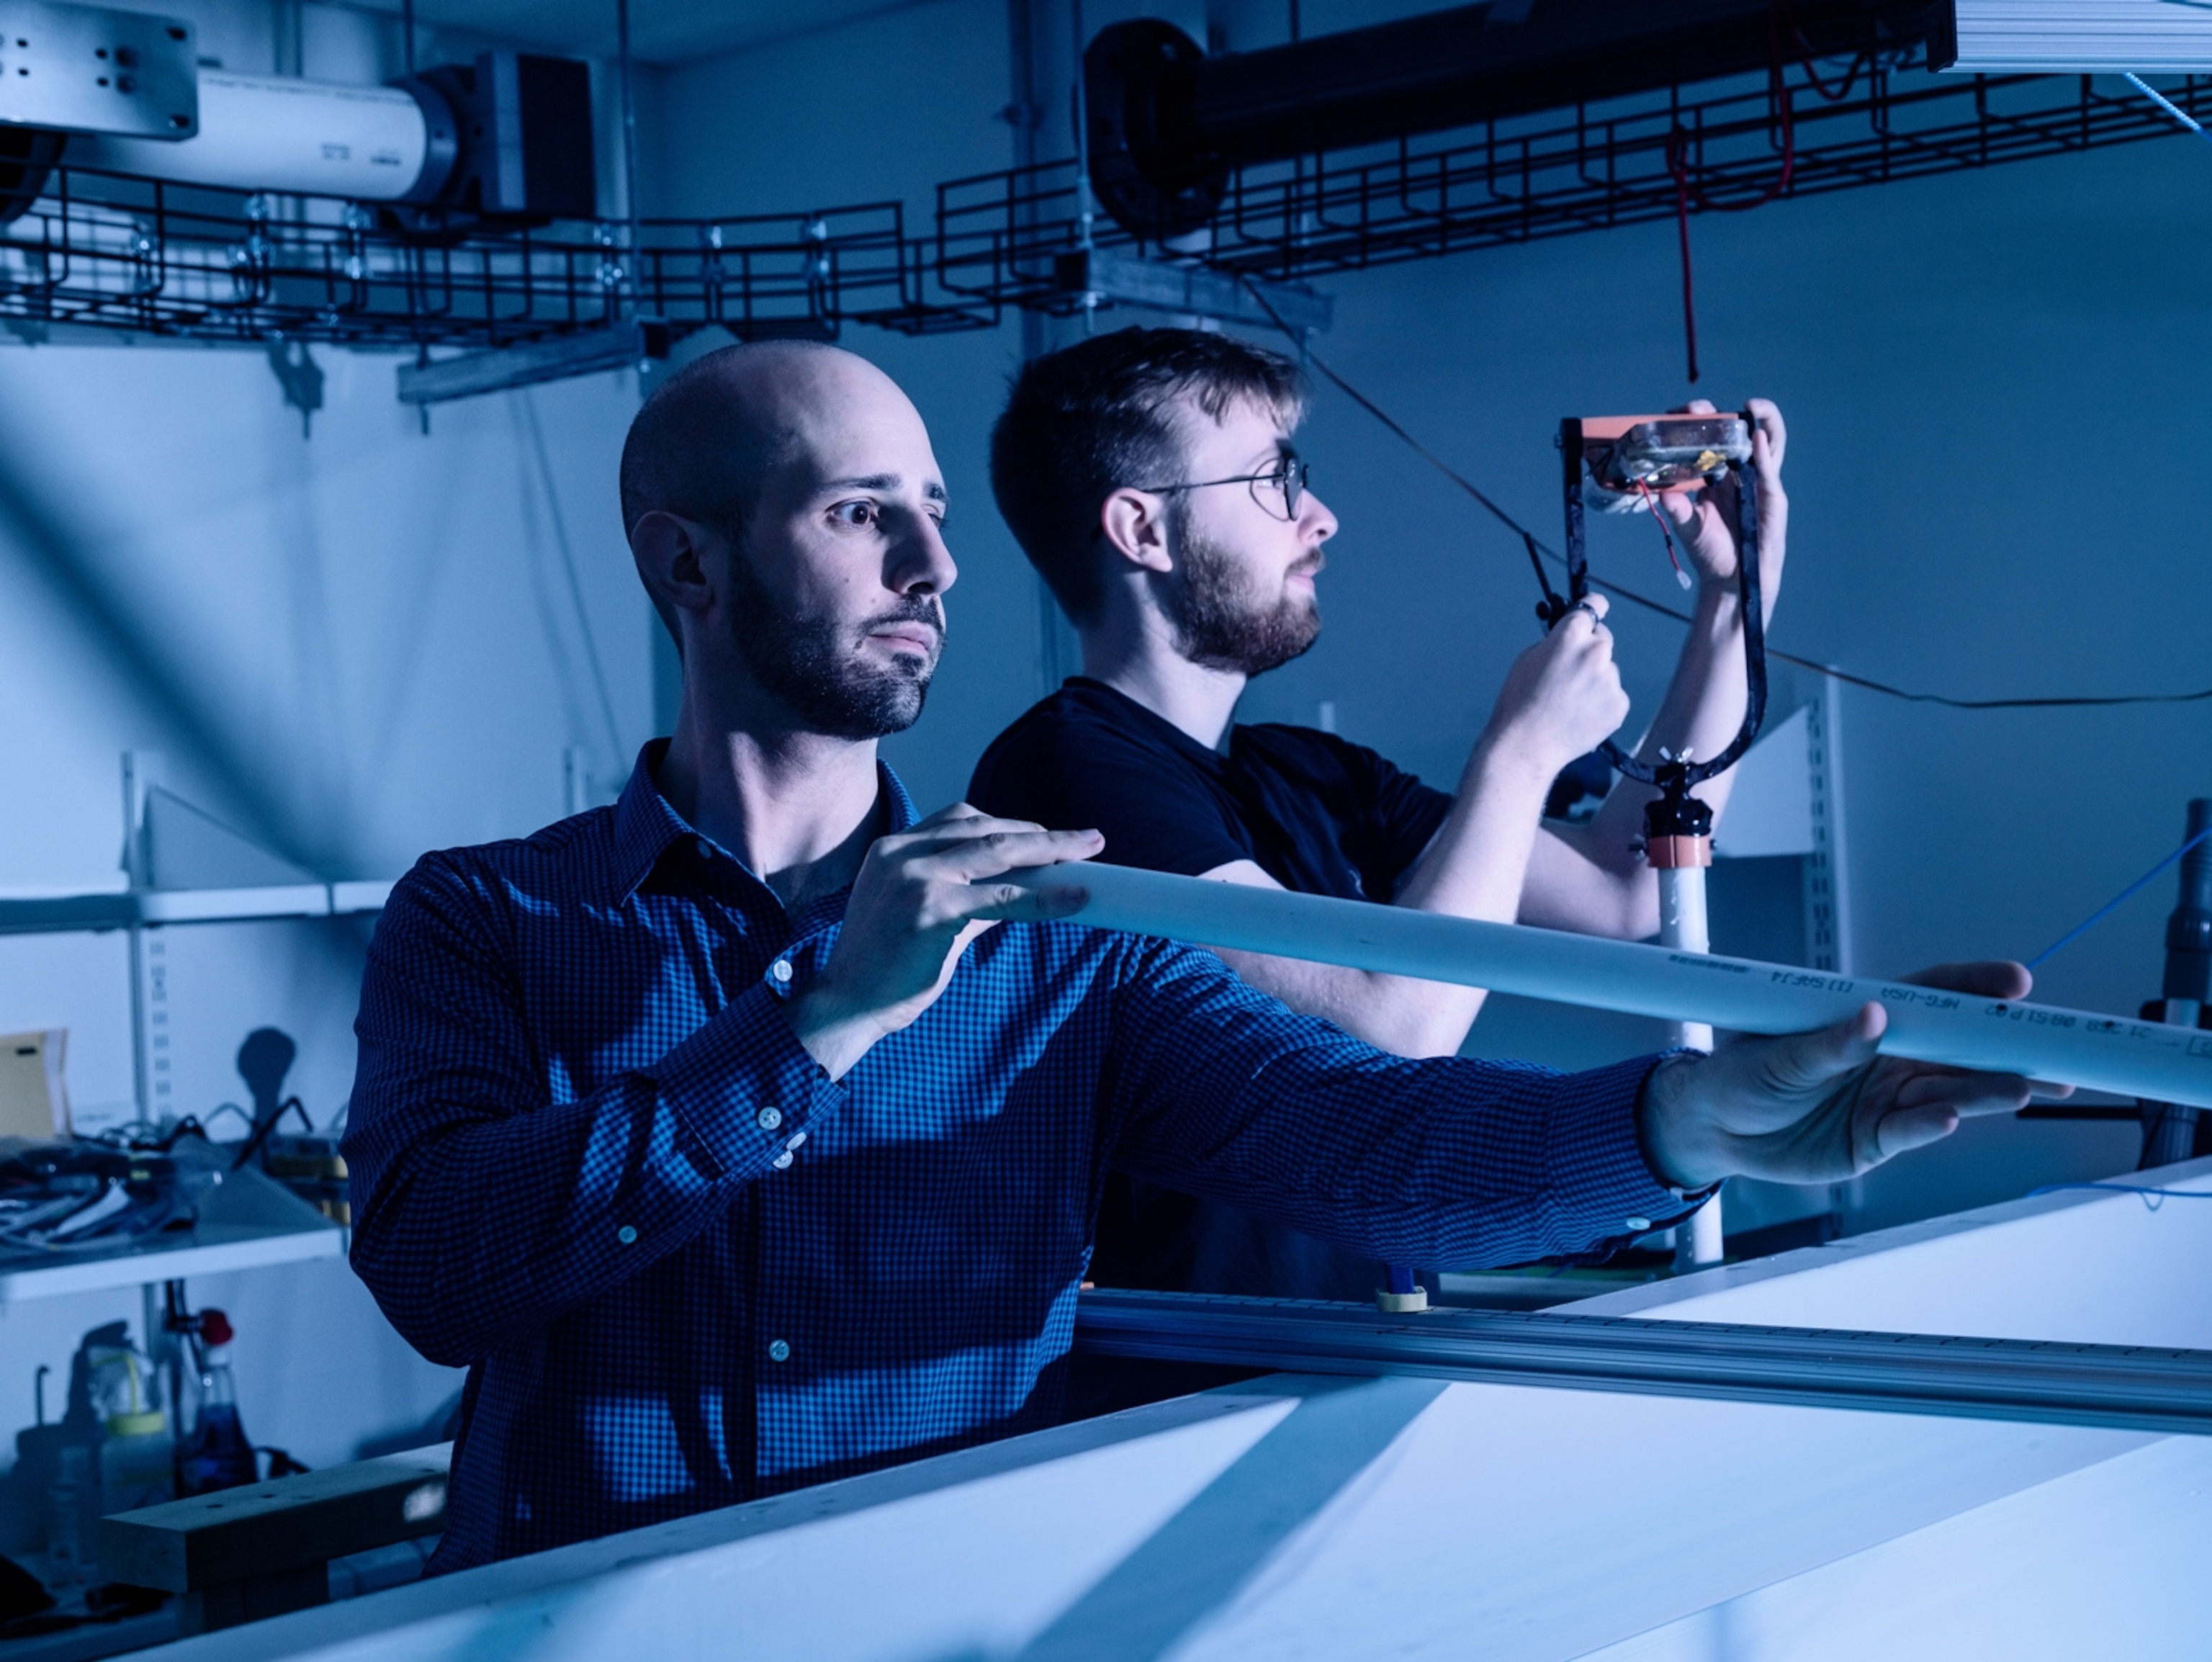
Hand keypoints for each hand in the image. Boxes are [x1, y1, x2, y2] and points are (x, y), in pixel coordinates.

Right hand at [787, 805, 1101, 1078]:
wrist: (845, 1005)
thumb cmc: (885, 967)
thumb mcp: (922, 916)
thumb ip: (965, 896)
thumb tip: (1020, 889)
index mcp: (893, 849)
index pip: (960, 820)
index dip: (1009, 824)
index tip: (1045, 835)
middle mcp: (902, 854)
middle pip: (985, 828)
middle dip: (1041, 832)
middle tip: (1087, 839)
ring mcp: (915, 879)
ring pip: (998, 852)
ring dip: (1051, 849)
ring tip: (1089, 854)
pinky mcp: (931, 910)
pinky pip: (1002, 898)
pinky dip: (1044, 897)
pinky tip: (1073, 899)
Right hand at [1476, 596, 1630, 779]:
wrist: (1527, 745)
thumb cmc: (1518, 701)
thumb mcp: (1528, 658)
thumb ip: (1554, 643)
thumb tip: (1569, 644)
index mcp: (1571, 635)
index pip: (1594, 605)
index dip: (1593, 608)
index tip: (1595, 611)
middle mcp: (1596, 652)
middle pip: (1602, 640)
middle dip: (1589, 650)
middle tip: (1570, 674)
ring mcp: (1611, 679)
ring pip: (1606, 671)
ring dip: (1595, 680)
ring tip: (1571, 703)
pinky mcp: (1620, 704)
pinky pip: (1612, 696)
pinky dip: (1601, 703)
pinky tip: (1581, 716)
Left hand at [1639, 961, 2048, 1189]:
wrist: (1713, 1125)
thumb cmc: (1743, 1071)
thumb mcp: (1777, 1053)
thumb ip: (1828, 1042)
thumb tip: (1872, 1017)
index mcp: (1868, 1018)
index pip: (1930, 994)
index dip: (1973, 986)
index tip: (2015, 984)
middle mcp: (1887, 1057)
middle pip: (1957, 1048)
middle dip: (2005, 1048)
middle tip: (2054, 1051)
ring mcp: (1885, 1099)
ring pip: (1947, 1091)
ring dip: (1985, 1091)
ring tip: (2024, 1088)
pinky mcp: (1874, 1140)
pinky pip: (1910, 1130)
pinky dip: (1934, 1125)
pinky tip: (1956, 1119)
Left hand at [1658, 397, 1786, 618]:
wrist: (1732, 578)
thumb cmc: (1711, 550)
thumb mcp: (1689, 528)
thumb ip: (1679, 510)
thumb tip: (1663, 495)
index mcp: (1717, 474)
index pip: (1709, 440)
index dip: (1695, 425)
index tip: (1672, 416)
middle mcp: (1739, 472)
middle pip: (1737, 433)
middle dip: (1721, 416)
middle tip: (1699, 408)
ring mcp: (1759, 481)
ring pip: (1767, 442)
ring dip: (1763, 421)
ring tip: (1752, 405)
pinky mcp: (1773, 496)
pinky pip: (1769, 471)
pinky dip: (1764, 453)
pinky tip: (1757, 438)